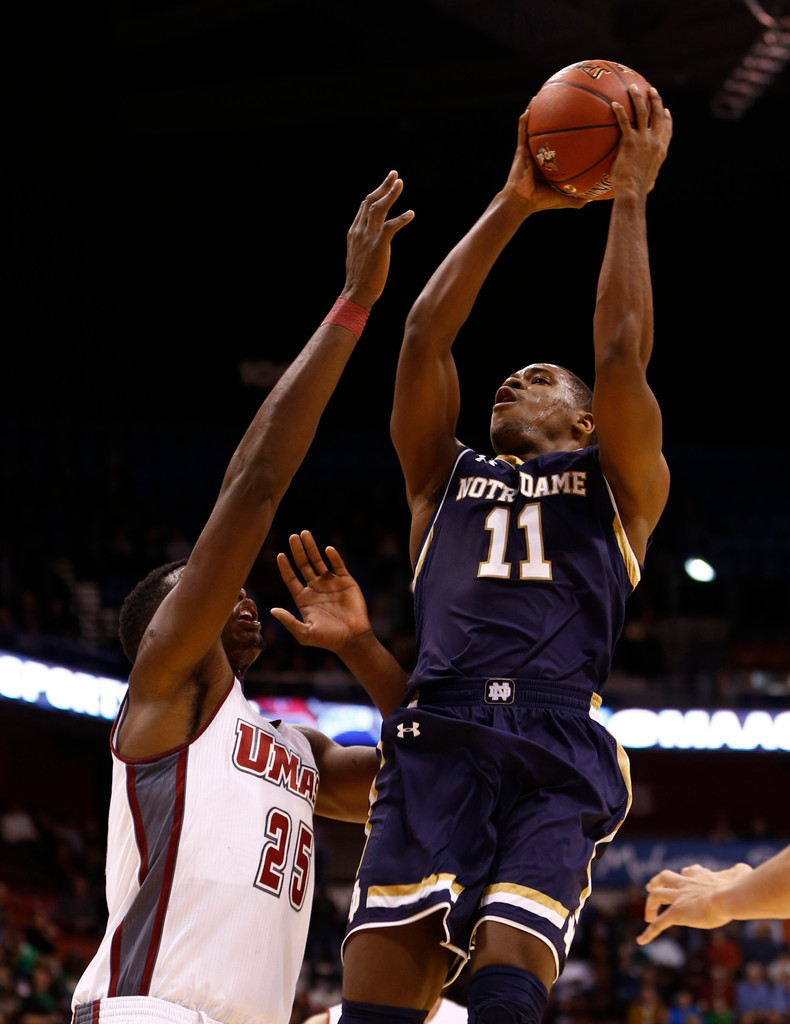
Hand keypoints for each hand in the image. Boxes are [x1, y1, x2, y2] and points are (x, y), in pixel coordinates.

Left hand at [270, 531, 372, 652]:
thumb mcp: (304, 633)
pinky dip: (333, 557)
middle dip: (297, 550)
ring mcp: (330, 583)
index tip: (280, 555)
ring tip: (305, 534)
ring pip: (318, 561)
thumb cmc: (327, 639)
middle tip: (293, 536)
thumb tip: (272, 610)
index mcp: (303, 598)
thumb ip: (289, 621)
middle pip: (303, 565)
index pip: (290, 578)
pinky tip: (327, 550)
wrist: (352, 639)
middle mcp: (315, 588)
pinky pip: (338, 565)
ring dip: (312, 548)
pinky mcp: (346, 582)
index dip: (284, 567)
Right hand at [342, 170, 414, 309]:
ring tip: (400, 183)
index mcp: (354, 232)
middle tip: (394, 174)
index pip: (363, 207)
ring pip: (379, 208)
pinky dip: (402, 218)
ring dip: (391, 194)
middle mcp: (359, 230)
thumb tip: (369, 240)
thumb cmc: (360, 278)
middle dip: (383, 186)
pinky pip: (391, 226)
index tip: (383, 186)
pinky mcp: (379, 244)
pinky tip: (411, 213)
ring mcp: (368, 236)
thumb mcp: (358, 255)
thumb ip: (363, 243)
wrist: (357, 291)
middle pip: (370, 201)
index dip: (374, 195)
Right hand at [502, 102, 589, 212]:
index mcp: (550, 162)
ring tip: (545, 94)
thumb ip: (581, 196)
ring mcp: (529, 150)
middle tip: (566, 102)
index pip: (562, 144)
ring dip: (538, 111)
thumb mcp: (567, 198)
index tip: (582, 122)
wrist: (522, 202)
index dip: (570, 133)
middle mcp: (540, 153)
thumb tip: (599, 195)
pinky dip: (526, 118)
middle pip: (549, 131)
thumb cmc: (542, 201)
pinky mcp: (520, 150)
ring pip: (535, 126)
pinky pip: (523, 130)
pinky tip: (531, 106)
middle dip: (555, 117)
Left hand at [610, 86, 672, 196]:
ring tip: (633, 87)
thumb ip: (649, 179)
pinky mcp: (630, 141)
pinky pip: (624, 122)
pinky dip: (620, 111)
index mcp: (661, 150)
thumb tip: (649, 187)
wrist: (633, 191)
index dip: (666, 119)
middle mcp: (655, 141)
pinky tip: (613, 104)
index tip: (665, 111)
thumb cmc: (638, 191)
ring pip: (643, 112)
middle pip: (658, 115)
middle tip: (651, 90)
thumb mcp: (649, 183)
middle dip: (656, 100)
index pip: (667, 130)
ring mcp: (643, 140)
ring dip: (638, 98)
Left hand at [636, 862, 752, 943]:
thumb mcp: (739, 874)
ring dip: (650, 905)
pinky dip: (649, 932)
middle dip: (656, 881)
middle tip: (650, 886)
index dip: (685, 874)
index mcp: (700, 876)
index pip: (688, 872)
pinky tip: (641, 941)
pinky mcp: (677, 913)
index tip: (684, 876)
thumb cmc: (736, 887)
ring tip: (648, 917)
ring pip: (656, 896)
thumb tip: (745, 868)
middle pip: (665, 877)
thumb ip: (739, 872)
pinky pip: (659, 923)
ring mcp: (679, 898)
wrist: (727, 897)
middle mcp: (686, 884)